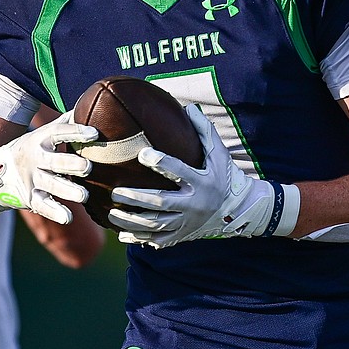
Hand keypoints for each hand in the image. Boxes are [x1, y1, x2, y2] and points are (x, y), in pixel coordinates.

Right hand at [0, 111, 97, 224]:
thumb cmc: (26, 152)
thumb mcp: (38, 135)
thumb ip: (62, 124)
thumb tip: (85, 106)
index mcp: (38, 140)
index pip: (57, 133)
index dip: (75, 132)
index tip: (94, 133)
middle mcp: (34, 160)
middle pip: (55, 162)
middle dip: (72, 165)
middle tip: (88, 168)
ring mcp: (31, 180)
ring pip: (52, 186)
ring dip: (69, 191)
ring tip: (84, 195)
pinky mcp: (29, 199)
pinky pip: (44, 206)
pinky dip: (56, 212)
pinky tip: (68, 217)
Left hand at [108, 104, 284, 247]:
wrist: (238, 211)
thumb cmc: (224, 176)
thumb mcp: (219, 153)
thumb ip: (204, 130)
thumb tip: (189, 107)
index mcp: (201, 182)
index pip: (180, 171)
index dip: (162, 163)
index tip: (142, 154)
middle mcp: (193, 204)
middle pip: (161, 203)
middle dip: (136, 198)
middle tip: (115, 191)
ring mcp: (186, 223)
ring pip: (155, 225)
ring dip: (131, 221)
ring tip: (111, 213)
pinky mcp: (182, 236)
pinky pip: (158, 241)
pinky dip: (140, 239)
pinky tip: (122, 234)